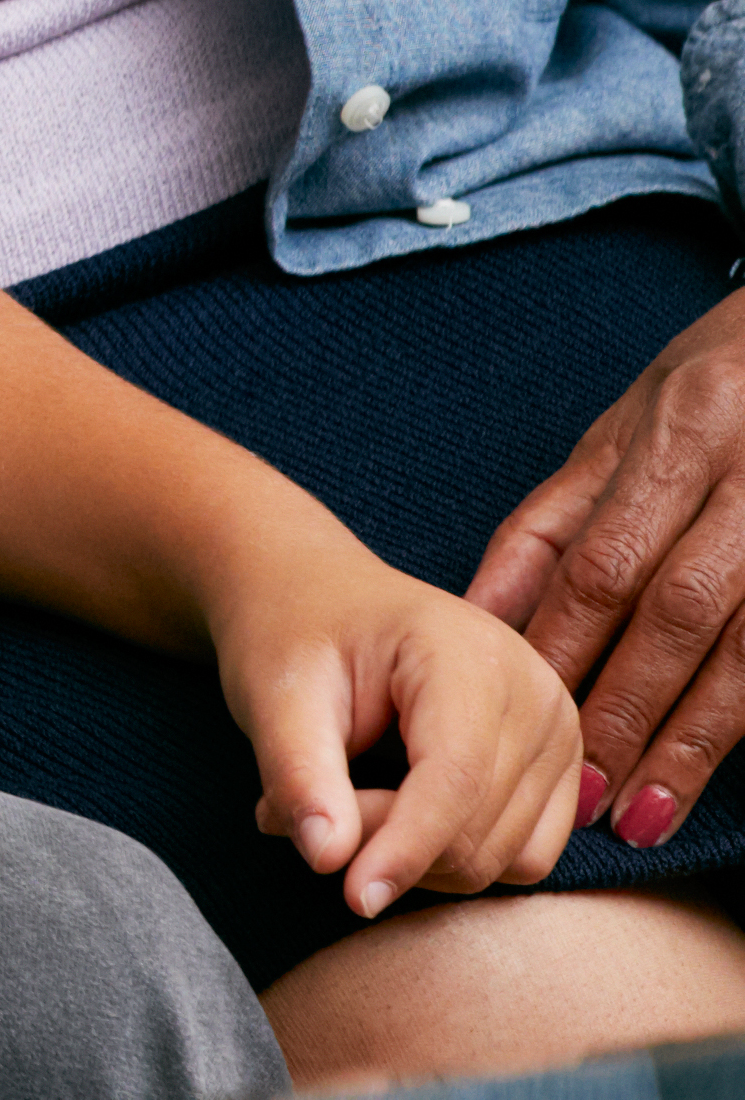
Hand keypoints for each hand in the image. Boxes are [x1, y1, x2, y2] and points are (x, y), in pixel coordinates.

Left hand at [220, 525, 579, 916]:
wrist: (319, 599)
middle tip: (291, 813)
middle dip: (384, 845)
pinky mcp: (562, 772)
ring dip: (415, 859)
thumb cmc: (291, 635)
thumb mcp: (272, 692)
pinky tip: (391, 814)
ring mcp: (561, 734)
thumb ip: (299, 774)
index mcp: (470, 653)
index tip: (353, 898)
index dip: (405, 849)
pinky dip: (452, 857)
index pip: (456, 780)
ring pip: (505, 858)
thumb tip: (328, 861)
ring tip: (334, 804)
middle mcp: (537, 693)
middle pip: (479, 829)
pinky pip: (523, 857)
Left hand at [472, 286, 744, 847]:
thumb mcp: (624, 429)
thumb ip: (555, 523)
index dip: (564, 655)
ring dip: (694, 738)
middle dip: (624, 712)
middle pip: (675, 614)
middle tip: (581, 797)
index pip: (602, 563)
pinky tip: (718, 763)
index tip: (527, 728)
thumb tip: (480, 617)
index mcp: (677, 434)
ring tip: (646, 812)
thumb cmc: (712, 387)